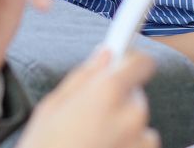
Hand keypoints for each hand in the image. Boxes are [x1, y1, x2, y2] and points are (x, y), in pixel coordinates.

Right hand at [18, 49, 159, 147]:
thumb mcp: (52, 107)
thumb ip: (83, 77)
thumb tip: (103, 56)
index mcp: (107, 93)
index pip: (141, 63)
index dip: (131, 62)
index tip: (124, 65)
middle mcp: (131, 116)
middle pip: (136, 96)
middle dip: (118, 101)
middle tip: (88, 117)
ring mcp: (140, 142)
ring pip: (138, 124)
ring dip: (123, 128)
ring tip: (92, 143)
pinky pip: (141, 146)